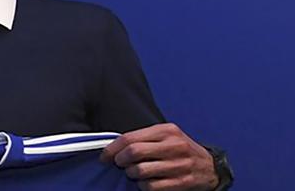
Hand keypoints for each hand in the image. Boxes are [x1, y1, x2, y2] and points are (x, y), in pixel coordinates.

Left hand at [100, 123, 217, 190]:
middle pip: (133, 153)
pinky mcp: (183, 182)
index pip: (130, 138)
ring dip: (132, 175)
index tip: (105, 156)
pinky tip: (146, 182)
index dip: (112, 149)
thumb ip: (143, 138)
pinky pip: (151, 186)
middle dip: (120, 161)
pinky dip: (143, 186)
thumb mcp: (165, 136)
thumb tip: (113, 148)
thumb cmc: (180, 150)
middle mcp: (173, 145)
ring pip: (140, 171)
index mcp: (166, 130)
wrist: (210, 166)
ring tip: (134, 173)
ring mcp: (179, 164)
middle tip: (120, 164)